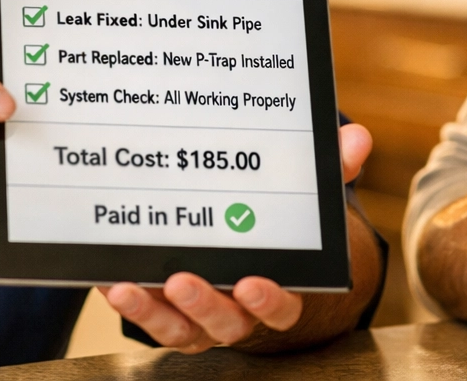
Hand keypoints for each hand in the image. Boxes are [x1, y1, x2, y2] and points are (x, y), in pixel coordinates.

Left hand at [102, 123, 372, 352]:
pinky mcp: (167, 314)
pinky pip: (147, 317)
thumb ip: (332, 169)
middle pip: (226, 321)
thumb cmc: (282, 228)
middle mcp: (240, 312)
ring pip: (180, 328)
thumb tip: (357, 138)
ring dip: (155, 312)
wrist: (258, 253)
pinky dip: (129, 302)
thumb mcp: (308, 200)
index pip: (282, 306)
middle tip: (183, 280)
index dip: (269, 300)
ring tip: (129, 286)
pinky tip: (109, 279)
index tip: (253, 283)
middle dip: (204, 304)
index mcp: (279, 288)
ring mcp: (201, 319)